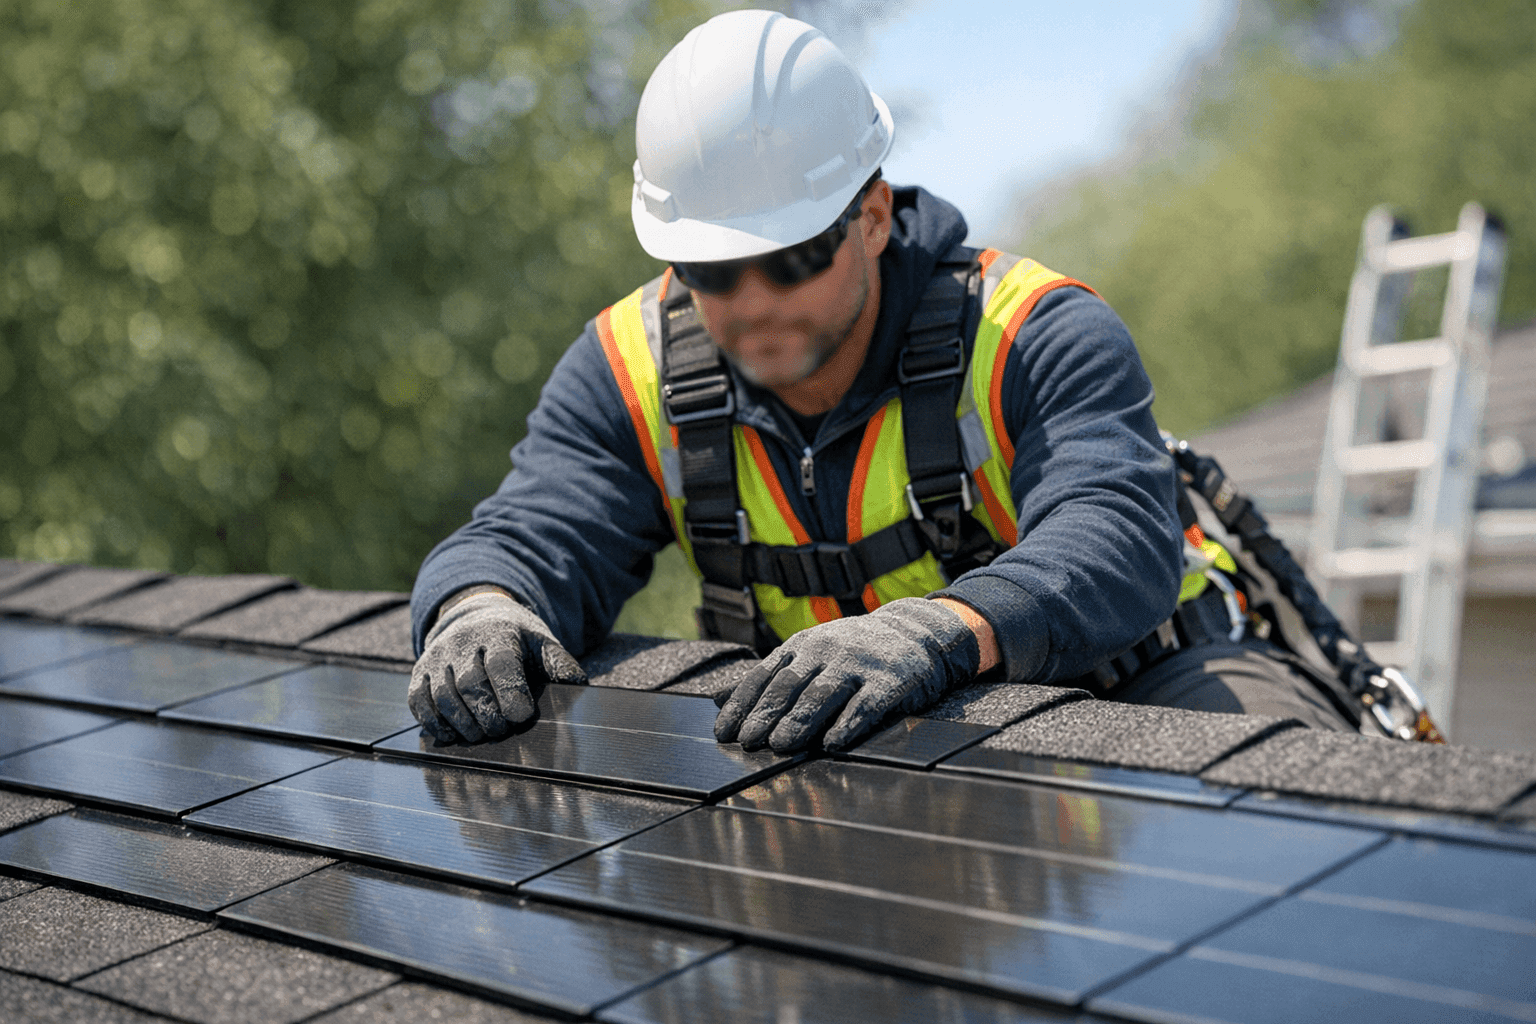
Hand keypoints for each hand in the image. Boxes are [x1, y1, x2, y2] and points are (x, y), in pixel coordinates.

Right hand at [408, 591, 586, 743]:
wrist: (476, 615)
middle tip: (501, 731)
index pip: (501, 663)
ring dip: (462, 724)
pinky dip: (434, 723)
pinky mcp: (420, 672)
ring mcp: (437, 657)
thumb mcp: (541, 643)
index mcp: (498, 634)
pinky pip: (418, 701)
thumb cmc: (515, 639)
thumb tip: (578, 686)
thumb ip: (559, 664)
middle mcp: (462, 642)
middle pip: (470, 684)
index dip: (510, 691)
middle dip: (487, 714)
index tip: (521, 716)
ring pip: (443, 696)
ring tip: (480, 735)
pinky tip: (451, 735)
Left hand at [713, 597, 980, 753]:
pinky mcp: (889, 682)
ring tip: (781, 746)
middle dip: (766, 715)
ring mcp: (858, 665)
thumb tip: (717, 699)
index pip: (764, 676)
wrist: (914, 633)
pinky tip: (832, 745)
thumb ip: (768, 678)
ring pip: (822, 695)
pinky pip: (866, 705)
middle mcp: (826, 652)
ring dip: (799, 722)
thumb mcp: (808, 655)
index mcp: (802, 646)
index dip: (742, 705)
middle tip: (748, 742)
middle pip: (789, 687)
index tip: (725, 733)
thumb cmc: (851, 653)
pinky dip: (847, 725)